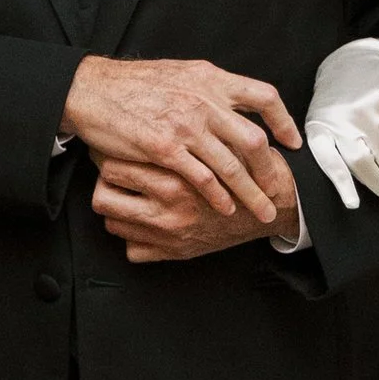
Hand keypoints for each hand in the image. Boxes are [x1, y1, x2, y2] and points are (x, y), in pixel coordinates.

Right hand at [62, 54, 300, 225]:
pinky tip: (225, 208)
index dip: (283, 121)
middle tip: (280, 188)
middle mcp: (205, 100)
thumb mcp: (181, 74)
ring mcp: (186, 125)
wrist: (93, 89)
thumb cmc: (134, 84)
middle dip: (271, 168)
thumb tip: (231, 101)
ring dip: (251, 192)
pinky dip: (218, 195)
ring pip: (232, 164)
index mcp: (212, 79)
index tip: (292, 142)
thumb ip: (208, 88)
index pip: (264, 96)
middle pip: (254, 139)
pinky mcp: (165, 148)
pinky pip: (202, 177)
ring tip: (262, 210)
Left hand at [93, 153, 301, 263]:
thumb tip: (140, 125)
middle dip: (103, 184)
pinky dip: (133, 237)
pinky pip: (133, 250)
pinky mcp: (174, 253)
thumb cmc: (244, 169)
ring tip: (124, 194)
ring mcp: (168, 236)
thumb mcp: (214, 141)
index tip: (110, 150)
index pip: (113, 168)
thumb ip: (180, 135)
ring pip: (113, 224)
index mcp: (174, 179)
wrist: (275, 205)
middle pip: (104, 197)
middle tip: (110, 172)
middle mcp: (167, 210)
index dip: (108, 157)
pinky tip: (141, 222)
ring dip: (116, 210)